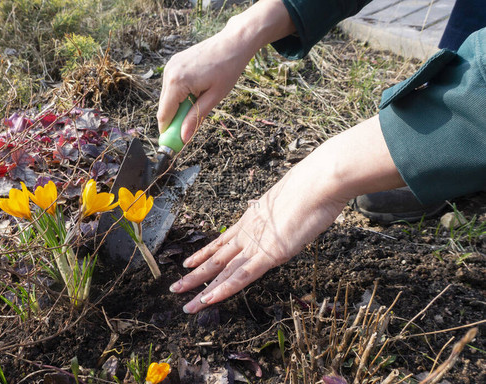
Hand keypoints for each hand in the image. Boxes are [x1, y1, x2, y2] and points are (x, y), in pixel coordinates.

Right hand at [157, 0, 295, 142]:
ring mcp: (170, 66)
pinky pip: (171, 87)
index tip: (175, 144)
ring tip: (200, 102)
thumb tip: (184, 138)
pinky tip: (196, 92)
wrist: (233, 42)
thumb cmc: (228, 68)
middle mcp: (169, 73)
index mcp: (177, 82)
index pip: (164, 115)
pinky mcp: (174, 63)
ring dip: (178, 107)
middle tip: (189, 129)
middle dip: (174, 121)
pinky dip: (180, 95)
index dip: (168, 132)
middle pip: (164, 108)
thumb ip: (196, 118)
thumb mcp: (214, 97)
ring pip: (167, 98)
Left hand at [169, 116, 405, 312]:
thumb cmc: (312, 188)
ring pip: (222, 270)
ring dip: (201, 286)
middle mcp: (249, 233)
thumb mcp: (290, 201)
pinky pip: (242, 276)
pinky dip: (224, 289)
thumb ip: (280, 212)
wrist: (319, 182)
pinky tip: (208, 299)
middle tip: (175, 288)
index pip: (222, 242)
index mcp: (252, 220)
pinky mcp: (269, 254)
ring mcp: (257, 244)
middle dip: (194, 275)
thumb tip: (282, 214)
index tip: (188, 262)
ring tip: (182, 298)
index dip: (204, 254)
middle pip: (216, 258)